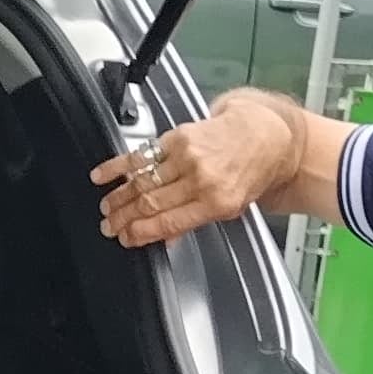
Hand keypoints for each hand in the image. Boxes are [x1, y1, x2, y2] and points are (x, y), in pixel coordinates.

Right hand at [95, 91, 299, 248]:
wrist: (268, 135)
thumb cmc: (253, 171)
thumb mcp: (232, 207)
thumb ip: (194, 222)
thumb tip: (163, 237)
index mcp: (216, 202)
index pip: (167, 223)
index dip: (139, 233)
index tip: (124, 238)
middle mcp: (201, 179)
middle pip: (150, 203)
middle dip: (123, 218)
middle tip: (108, 226)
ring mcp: (188, 156)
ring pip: (142, 181)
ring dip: (118, 197)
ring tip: (106, 208)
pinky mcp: (179, 136)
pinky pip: (142, 154)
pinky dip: (118, 166)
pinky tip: (103, 175)